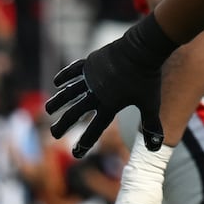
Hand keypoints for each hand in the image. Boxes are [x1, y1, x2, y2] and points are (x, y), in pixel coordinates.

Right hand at [47, 15, 176, 156]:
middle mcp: (96, 93)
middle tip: (54, 134)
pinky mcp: (90, 62)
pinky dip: (64, 77)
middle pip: (75, 112)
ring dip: (58, 101)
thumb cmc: (147, 78)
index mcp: (109, 105)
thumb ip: (151, 125)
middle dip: (63, 125)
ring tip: (48, 110)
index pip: (94, 129)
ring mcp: (91, 77)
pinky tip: (57, 83)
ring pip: (69, 92)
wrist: (142, 49)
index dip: (85, 143)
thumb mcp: (151, 104)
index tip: (76, 154)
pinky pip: (73, 71)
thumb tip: (155, 147)